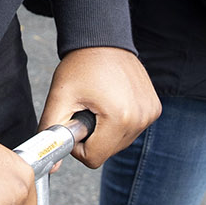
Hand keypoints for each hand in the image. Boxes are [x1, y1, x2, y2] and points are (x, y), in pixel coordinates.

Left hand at [40, 46, 159, 167]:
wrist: (103, 40)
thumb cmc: (81, 65)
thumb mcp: (60, 98)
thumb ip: (52, 132)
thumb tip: (51, 164)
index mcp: (119, 117)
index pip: (93, 158)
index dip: (78, 145)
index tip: (75, 122)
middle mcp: (140, 118)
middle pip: (107, 152)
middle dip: (93, 137)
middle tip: (86, 109)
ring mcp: (150, 114)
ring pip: (120, 143)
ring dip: (106, 131)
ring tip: (100, 104)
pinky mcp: (154, 109)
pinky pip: (132, 130)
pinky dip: (119, 122)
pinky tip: (113, 101)